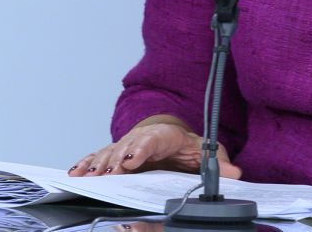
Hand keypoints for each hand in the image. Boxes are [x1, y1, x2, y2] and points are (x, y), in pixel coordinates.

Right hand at [68, 117, 241, 178]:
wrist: (173, 137)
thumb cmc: (188, 146)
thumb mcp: (206, 151)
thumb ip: (219, 162)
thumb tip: (235, 173)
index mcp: (165, 136)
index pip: (152, 139)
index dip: (141, 148)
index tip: (132, 159)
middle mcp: (142, 138)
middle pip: (125, 147)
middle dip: (114, 160)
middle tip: (104, 174)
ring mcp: (127, 146)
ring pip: (109, 153)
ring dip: (97, 164)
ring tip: (87, 176)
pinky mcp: (116, 155)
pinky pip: (99, 158)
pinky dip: (86, 164)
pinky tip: (75, 173)